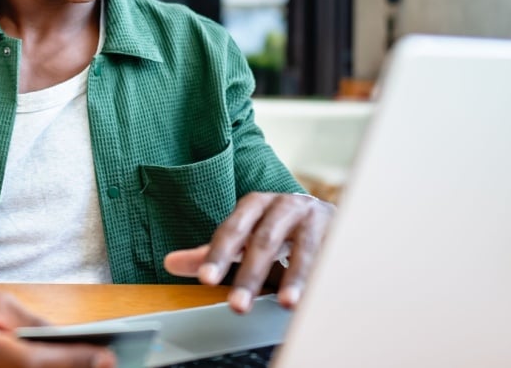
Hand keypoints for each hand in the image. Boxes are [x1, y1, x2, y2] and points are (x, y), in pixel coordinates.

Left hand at [163, 192, 333, 313]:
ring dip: (295, 277)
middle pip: (264, 240)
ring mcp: (314, 216)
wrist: (326, 215)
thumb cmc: (277, 228)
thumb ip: (213, 252)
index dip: (219, 254)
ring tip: (286, 304)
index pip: (232, 229)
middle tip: (238, 305)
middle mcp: (285, 205)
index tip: (206, 279)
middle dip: (251, 275)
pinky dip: (324, 275)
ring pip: (303, 248)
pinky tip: (318, 294)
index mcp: (256, 204)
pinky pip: (331, 254)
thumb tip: (171, 263)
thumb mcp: (244, 236)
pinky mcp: (339, 231)